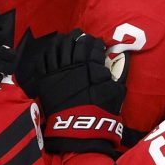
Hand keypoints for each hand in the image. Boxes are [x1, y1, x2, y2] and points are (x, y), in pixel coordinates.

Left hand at [33, 30, 127, 154]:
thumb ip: (117, 73)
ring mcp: (57, 71)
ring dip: (62, 41)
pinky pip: (43, 60)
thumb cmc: (101, 111)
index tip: (97, 43)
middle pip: (73, 42)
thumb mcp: (116, 91)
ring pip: (57, 48)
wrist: (79, 128)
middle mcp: (72, 65)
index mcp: (90, 65)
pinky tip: (51, 51)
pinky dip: (48, 53)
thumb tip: (121, 58)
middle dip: (78, 37)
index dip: (95, 42)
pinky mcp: (45, 80)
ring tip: (66, 39)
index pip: (91, 45)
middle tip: (81, 36)